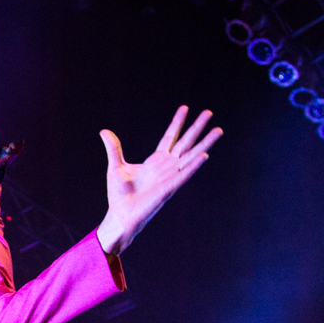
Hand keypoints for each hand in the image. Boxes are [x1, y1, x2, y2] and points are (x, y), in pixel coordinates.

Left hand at [96, 105, 221, 256]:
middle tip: (209, 112)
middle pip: (185, 142)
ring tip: (219, 130)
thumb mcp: (115, 167)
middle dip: (197, 128)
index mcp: (155, 161)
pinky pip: (184, 175)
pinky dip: (194, 166)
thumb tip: (104, 131)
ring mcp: (170, 177)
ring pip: (191, 156)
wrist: (120, 214)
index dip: (177, 123)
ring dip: (205, 144)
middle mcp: (166, 167)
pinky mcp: (169, 189)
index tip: (185, 108)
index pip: (170, 137)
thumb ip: (114, 148)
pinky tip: (204, 156)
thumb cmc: (119, 195)